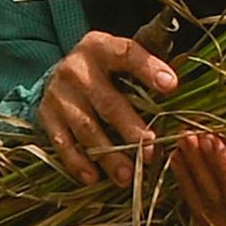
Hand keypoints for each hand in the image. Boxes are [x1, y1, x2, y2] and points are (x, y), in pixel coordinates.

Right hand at [38, 32, 177, 187]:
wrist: (58, 75)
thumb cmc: (105, 71)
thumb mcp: (121, 60)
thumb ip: (147, 68)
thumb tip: (179, 89)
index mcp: (101, 48)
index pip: (126, 54)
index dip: (148, 69)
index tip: (171, 86)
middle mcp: (77, 68)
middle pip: (107, 102)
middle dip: (130, 129)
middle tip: (150, 151)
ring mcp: (59, 94)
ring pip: (86, 128)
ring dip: (108, 155)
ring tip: (127, 176)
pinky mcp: (46, 116)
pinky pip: (62, 143)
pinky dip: (78, 163)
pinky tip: (94, 178)